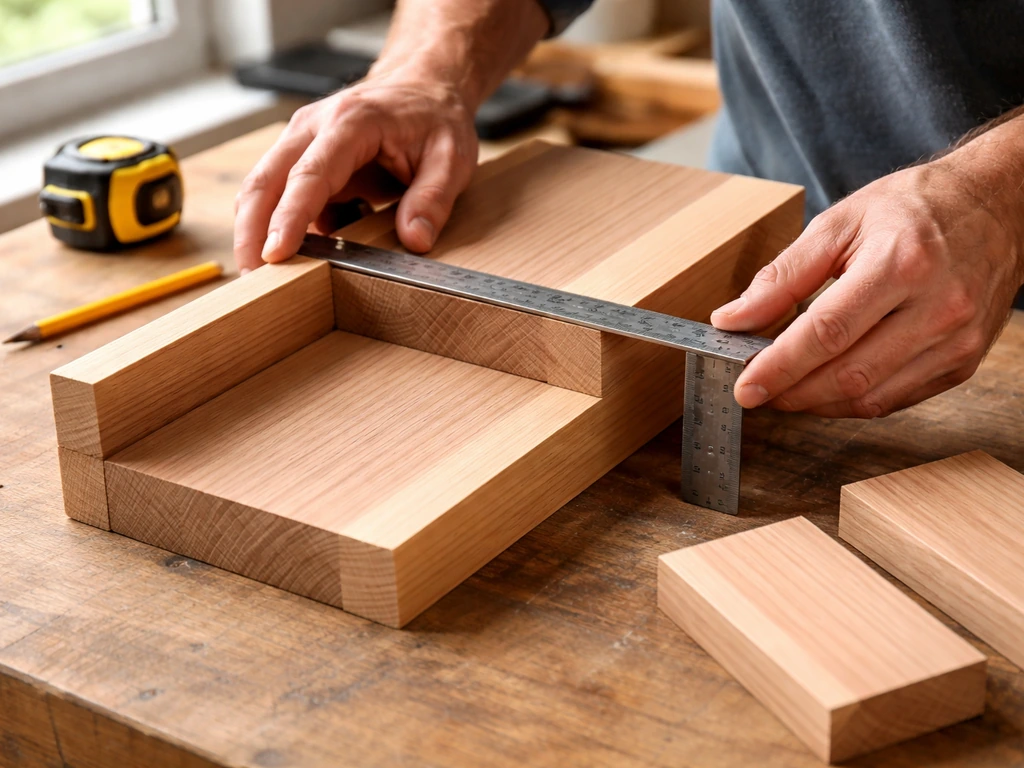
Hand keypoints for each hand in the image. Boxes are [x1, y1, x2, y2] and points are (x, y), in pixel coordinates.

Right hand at [233, 70, 477, 271]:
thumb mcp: (452, 158)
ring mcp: (302, 141)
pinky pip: (280, 196)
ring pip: (261, 188)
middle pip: (265, 180)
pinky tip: (302, 250)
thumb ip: (433, 199)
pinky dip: (281, 225)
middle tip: (254, 277)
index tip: (275, 254)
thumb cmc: (434, 118)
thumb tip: (415, 241)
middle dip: (251, 231)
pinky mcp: (302, 159)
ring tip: (262, 275)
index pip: (309, 175)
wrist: (422, 87)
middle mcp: (313, 128)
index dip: (290, 217)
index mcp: (351, 123)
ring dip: (255, 230)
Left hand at [711, 158, 1023, 417]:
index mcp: (901, 263)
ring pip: (870, 398)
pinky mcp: (963, 362)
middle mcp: (936, 308)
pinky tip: (824, 387)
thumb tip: (732, 319)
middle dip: (791, 392)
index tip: (744, 386)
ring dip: (816, 403)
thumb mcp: (839, 222)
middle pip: (848, 374)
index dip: (779, 367)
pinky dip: (851, 402)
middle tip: (755, 390)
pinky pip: (895, 400)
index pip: (826, 332)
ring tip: (784, 389)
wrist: (997, 206)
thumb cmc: (914, 208)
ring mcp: (955, 341)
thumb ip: (783, 275)